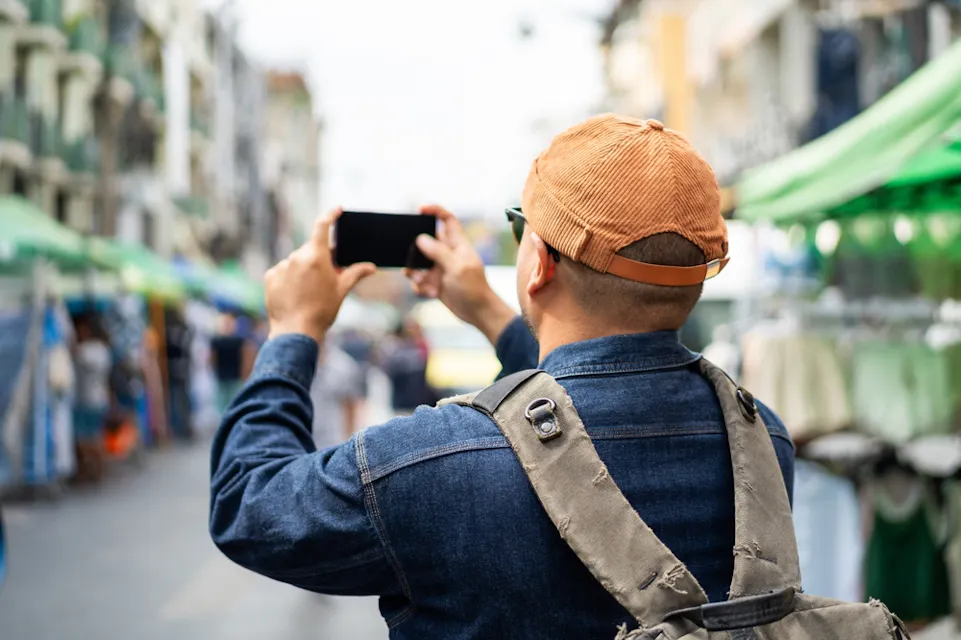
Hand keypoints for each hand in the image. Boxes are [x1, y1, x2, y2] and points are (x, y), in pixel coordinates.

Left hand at [265, 208, 375, 343]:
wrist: (295, 331)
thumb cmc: (322, 311)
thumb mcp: (341, 290)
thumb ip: (355, 274)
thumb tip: (371, 267)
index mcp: (316, 256)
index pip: (322, 226)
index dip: (330, 215)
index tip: (336, 209)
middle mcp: (296, 256)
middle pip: (311, 249)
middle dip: (319, 258)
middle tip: (327, 276)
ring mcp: (281, 266)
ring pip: (296, 261)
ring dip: (304, 269)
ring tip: (308, 291)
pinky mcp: (270, 276)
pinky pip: (283, 271)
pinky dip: (290, 277)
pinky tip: (295, 294)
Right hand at [407, 204, 514, 344]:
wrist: (478, 313)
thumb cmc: (473, 288)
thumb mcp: (456, 268)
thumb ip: (438, 252)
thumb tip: (420, 239)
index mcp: (457, 244)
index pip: (447, 220)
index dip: (435, 211)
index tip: (420, 210)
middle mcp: (447, 253)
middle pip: (426, 241)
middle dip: (415, 249)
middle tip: (412, 259)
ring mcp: (440, 268)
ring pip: (418, 262)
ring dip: (415, 272)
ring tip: (422, 280)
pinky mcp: (435, 282)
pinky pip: (419, 279)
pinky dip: (420, 286)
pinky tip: (431, 293)